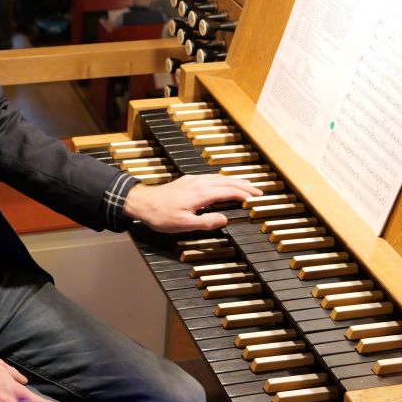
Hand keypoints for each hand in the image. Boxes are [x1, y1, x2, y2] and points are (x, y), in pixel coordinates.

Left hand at [122, 174, 261, 232]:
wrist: (142, 202)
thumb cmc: (160, 214)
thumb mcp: (184, 224)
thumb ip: (205, 222)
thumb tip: (224, 219)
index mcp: (200, 193)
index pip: (228, 191)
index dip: (244, 194)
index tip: (257, 198)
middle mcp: (198, 183)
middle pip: (227, 181)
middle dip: (245, 185)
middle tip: (259, 191)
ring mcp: (193, 180)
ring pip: (219, 177)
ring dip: (235, 181)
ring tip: (248, 185)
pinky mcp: (188, 181)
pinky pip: (212, 177)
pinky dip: (224, 180)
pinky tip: (225, 183)